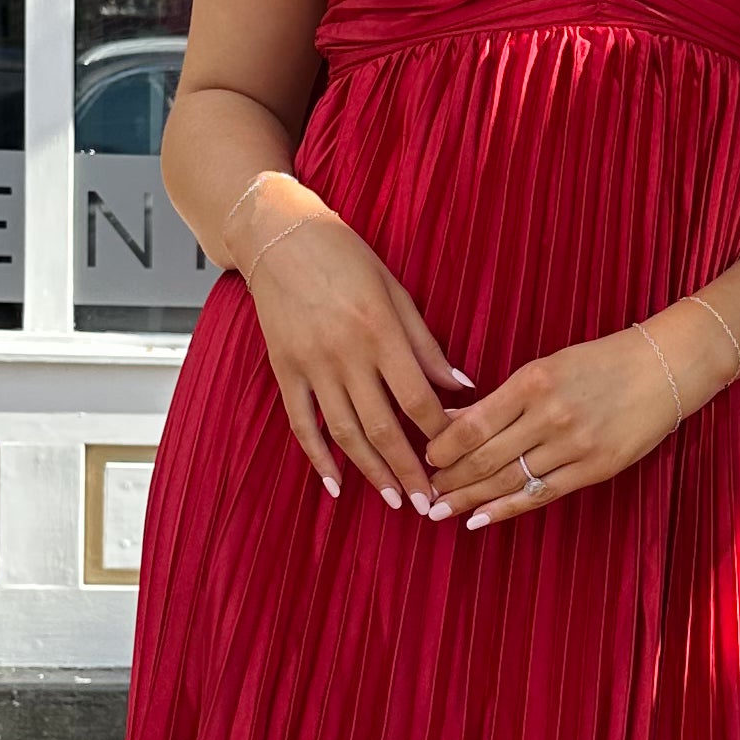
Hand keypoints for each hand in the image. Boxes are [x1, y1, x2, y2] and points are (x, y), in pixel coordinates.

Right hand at [236, 199, 471, 510]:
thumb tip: (460, 385)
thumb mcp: (395, 290)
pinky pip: (302, 423)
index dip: (440, 433)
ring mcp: (311, 364)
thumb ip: (425, 343)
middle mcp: (345, 353)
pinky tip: (335, 483)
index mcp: (380, 331)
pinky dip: (318, 456)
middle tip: (430, 503)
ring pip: (345, 432)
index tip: (456, 455)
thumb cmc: (344, 256)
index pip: (417, 398)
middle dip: (410, 470)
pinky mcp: (285, 369)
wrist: (279, 237)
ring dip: (371, 472)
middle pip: (383, 426)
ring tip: (393, 500)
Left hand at [421, 325, 696, 530]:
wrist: (663, 369)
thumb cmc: (600, 362)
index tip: (426, 458)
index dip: (443, 448)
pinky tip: (479, 519)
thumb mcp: (547, 367)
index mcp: (533, 381)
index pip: (473, 424)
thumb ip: (501, 397)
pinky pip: (541, 495)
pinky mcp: (594, 469)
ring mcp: (573, 446)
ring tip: (441, 510)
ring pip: (509, 480)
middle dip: (450, 479)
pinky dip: (506, 509)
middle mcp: (550, 415)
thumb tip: (453, 419)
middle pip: (486, 457)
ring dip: (470, 498)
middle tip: (427, 492)